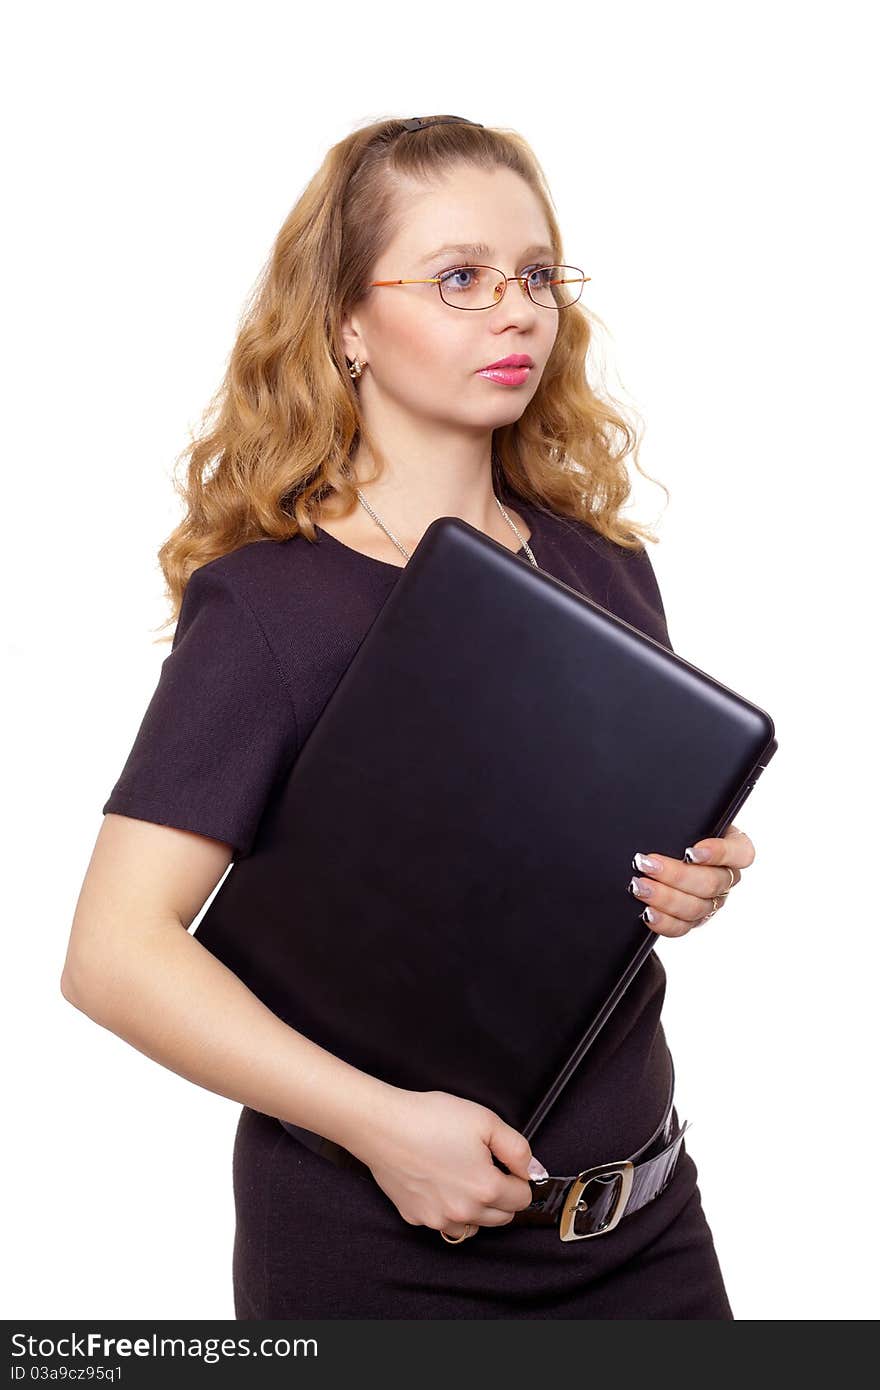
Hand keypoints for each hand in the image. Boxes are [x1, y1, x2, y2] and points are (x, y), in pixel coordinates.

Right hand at [345, 1087, 545, 1240]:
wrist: (382, 1125)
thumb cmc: (430, 1119)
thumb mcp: (485, 1120)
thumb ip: (517, 1149)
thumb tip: (534, 1171)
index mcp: (486, 1189)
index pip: (522, 1197)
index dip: (517, 1176)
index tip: (504, 1162)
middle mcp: (464, 1213)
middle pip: (502, 1217)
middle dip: (501, 1194)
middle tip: (484, 1165)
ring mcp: (437, 1219)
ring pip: (473, 1225)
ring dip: (476, 1208)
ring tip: (461, 1175)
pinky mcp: (416, 1217)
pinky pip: (443, 1222)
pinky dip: (447, 1209)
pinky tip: (438, 1182)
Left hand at [627, 823, 755, 937]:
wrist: (657, 847)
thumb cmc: (674, 827)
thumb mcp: (684, 817)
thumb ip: (685, 818)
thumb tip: (665, 817)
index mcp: (733, 847)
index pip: (742, 853)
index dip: (719, 853)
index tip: (689, 850)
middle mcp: (726, 877)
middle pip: (712, 883)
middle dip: (676, 874)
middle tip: (646, 863)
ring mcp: (712, 902)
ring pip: (697, 907)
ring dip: (664, 897)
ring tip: (638, 885)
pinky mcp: (692, 920)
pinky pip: (682, 927)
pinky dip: (663, 921)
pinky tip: (646, 912)